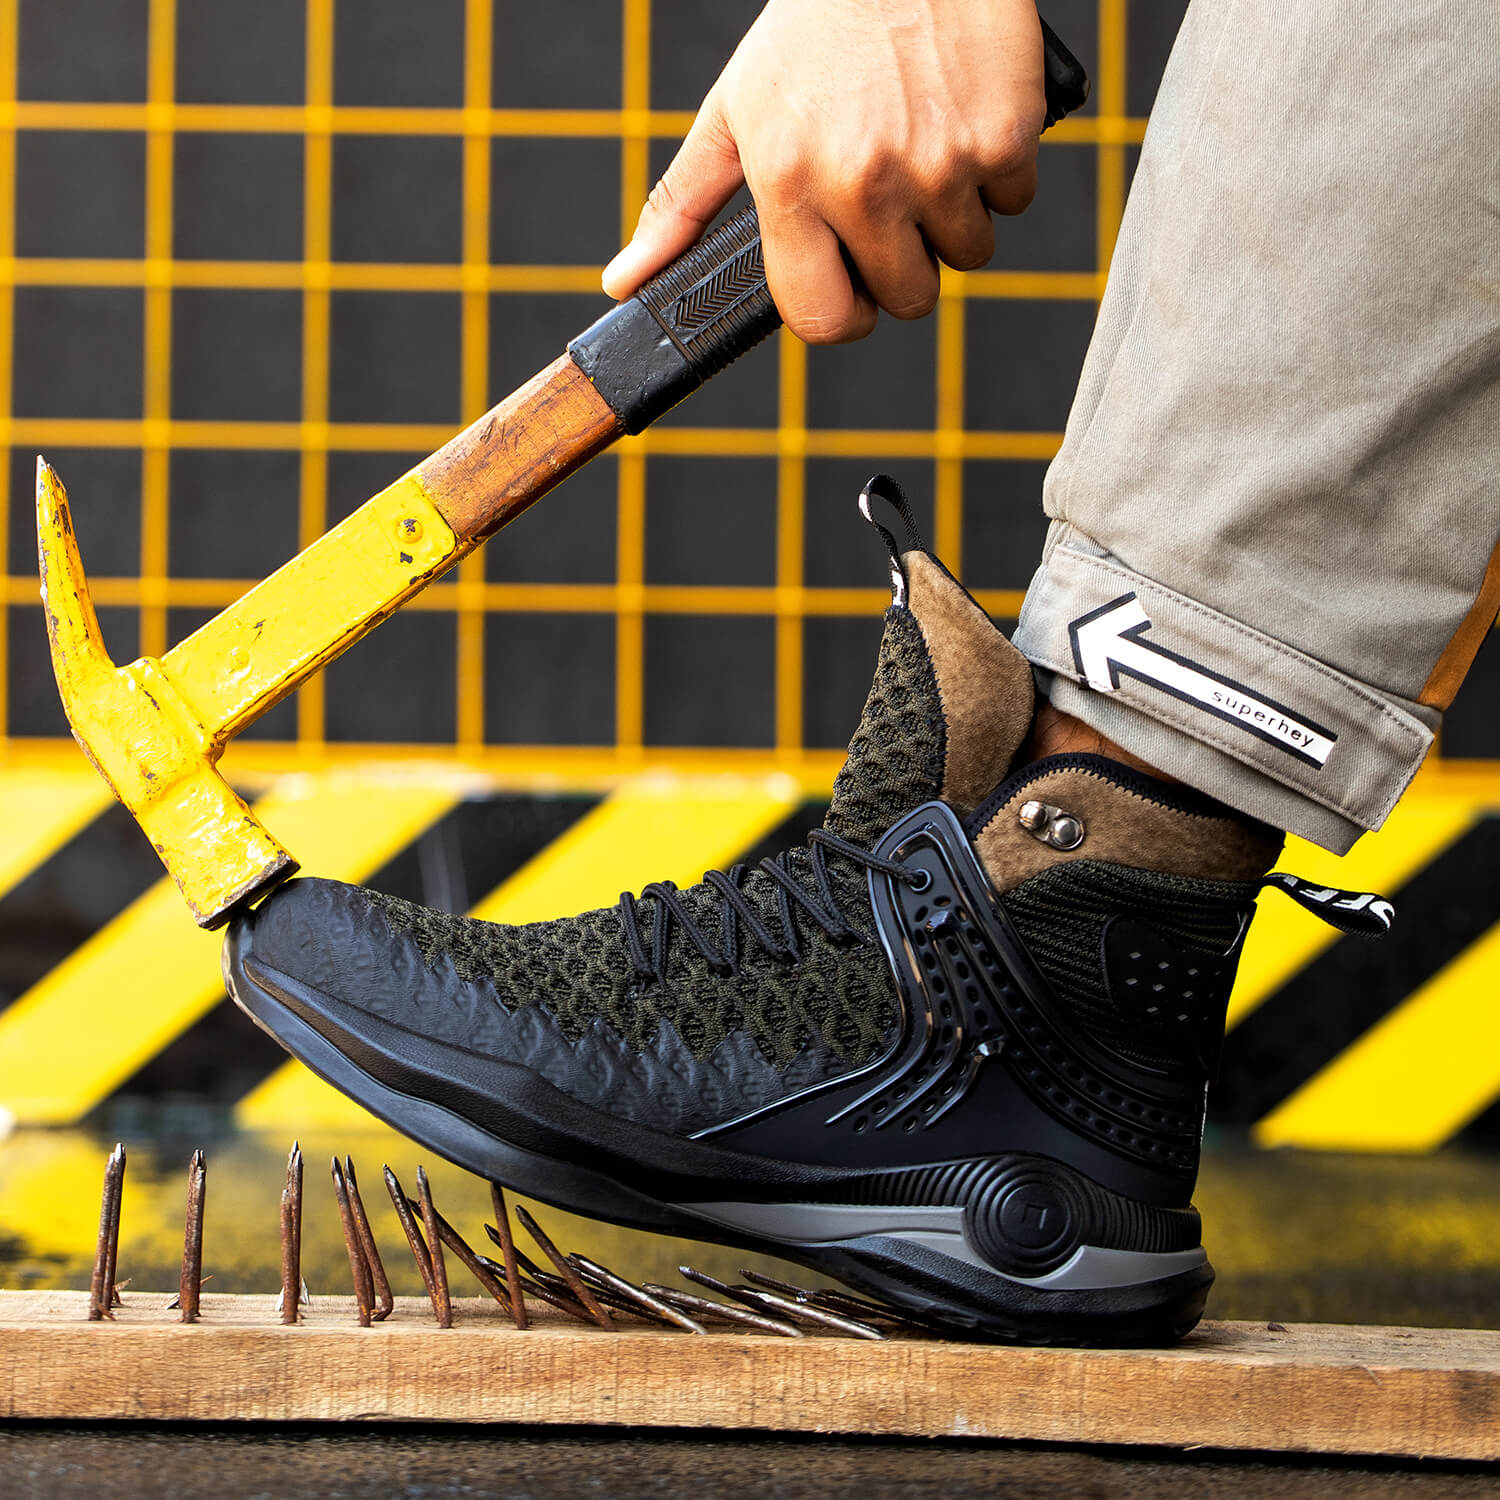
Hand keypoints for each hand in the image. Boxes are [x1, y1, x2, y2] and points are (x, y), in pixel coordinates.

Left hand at [602, 0, 1045, 343]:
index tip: (848, 289)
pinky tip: (960, 123)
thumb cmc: (816, 26)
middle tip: (889, 201)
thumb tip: (628, 279)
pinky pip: (1012, 201)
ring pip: (967, 255)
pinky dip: (996, 172)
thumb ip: (680, 205)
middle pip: (907, 297)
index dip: (840, 314)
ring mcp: (940, 164)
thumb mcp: (734, 110)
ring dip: (951, 219)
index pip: (823, 319)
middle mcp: (865, 182)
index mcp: (793, 183)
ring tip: (923, 151)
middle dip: (902, 264)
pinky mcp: (1004, 138)